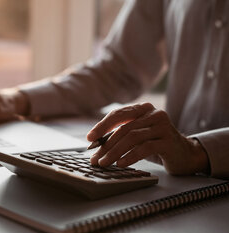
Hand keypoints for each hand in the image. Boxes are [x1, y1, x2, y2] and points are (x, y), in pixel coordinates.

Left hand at [87, 103, 209, 174]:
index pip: (118, 114)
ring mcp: (163, 126)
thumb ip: (120, 134)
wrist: (185, 154)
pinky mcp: (169, 141)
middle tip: (95, 158)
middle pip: (124, 128)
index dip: (102, 126)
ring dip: (115, 152)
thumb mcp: (137, 136)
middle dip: (106, 145)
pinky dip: (130, 156)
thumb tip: (95, 144)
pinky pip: (145, 148)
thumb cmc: (156, 144)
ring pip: (132, 138)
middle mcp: (154, 114)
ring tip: (105, 163)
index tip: (90, 139)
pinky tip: (121, 164)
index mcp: (143, 109)